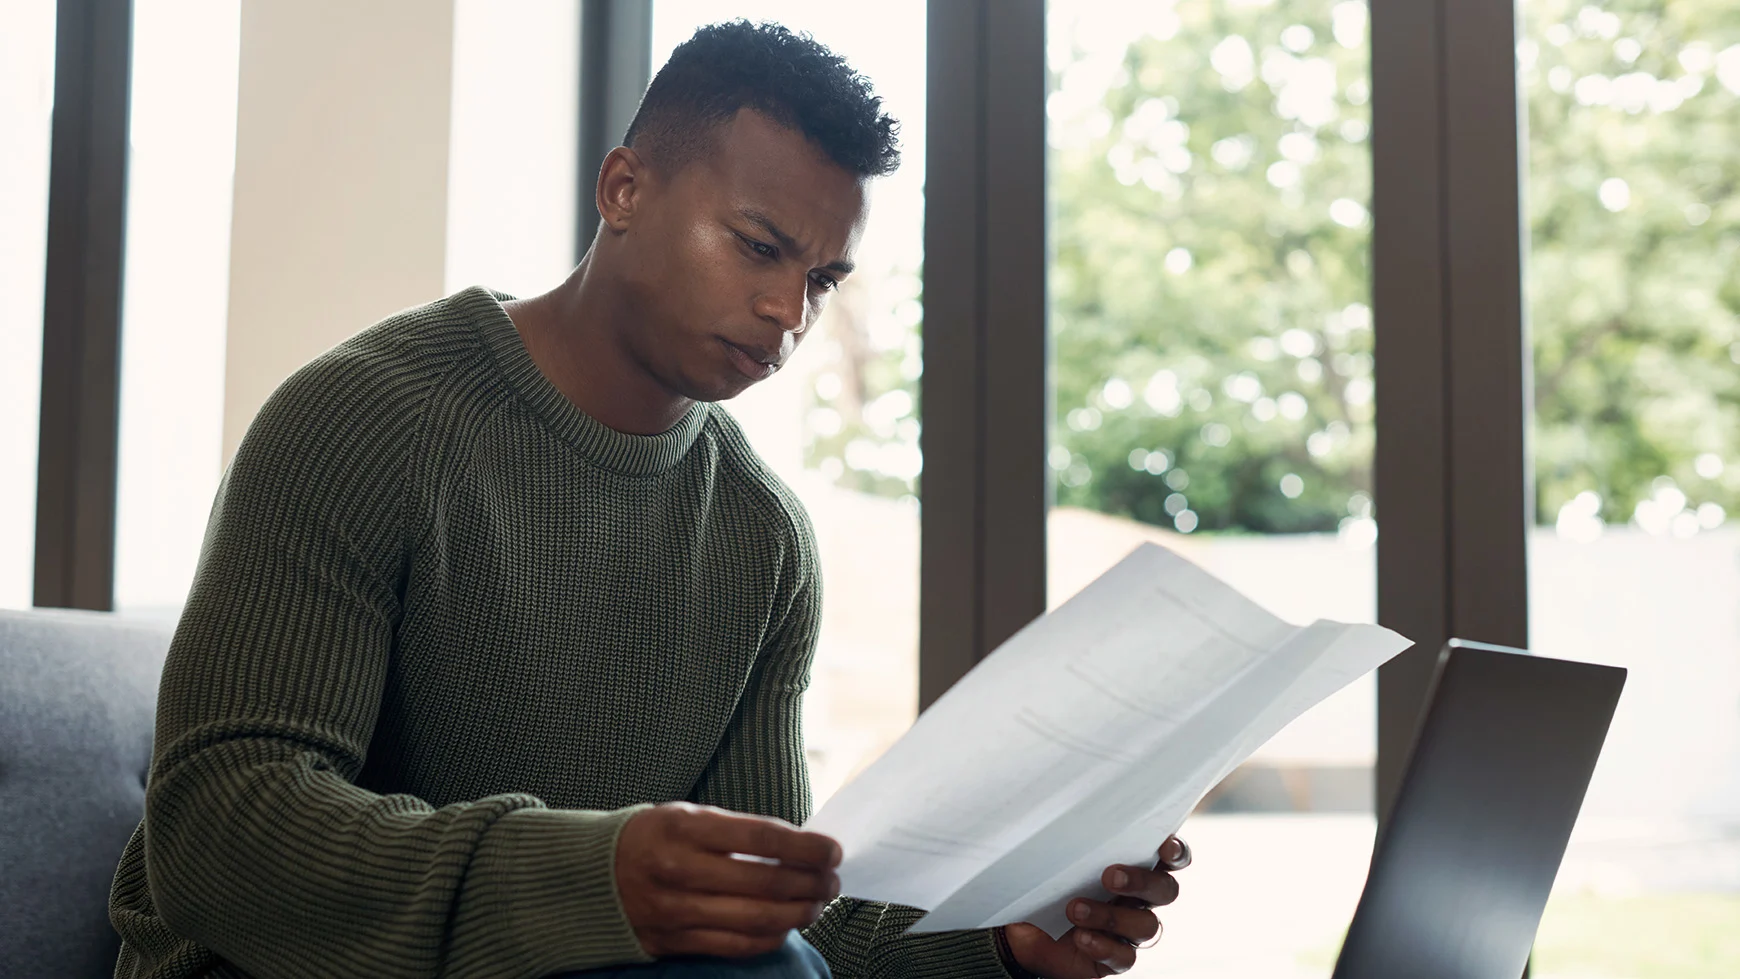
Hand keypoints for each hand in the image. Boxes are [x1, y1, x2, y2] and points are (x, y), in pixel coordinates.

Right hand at [615, 802, 842, 958]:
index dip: (806, 847)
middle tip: (832, 879)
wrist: (590, 876)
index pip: (762, 838)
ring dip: (799, 913)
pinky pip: (736, 946)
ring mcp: (677, 910)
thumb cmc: (651, 838)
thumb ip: (737, 830)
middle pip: (765, 883)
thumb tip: (799, 847)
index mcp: (685, 828)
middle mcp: (680, 870)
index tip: (832, 850)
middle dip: (811, 883)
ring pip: (756, 919)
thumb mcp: (686, 815)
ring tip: (817, 903)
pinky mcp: (675, 942)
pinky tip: (787, 926)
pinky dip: (771, 938)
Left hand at [1002, 836, 1191, 977]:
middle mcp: (1139, 899)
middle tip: (1110, 876)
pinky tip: (1081, 937)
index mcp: (1133, 866)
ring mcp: (1130, 931)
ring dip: (1111, 916)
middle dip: (1141, 882)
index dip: (1176, 852)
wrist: (1023, 931)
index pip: (1171, 857)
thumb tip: (1061, 806)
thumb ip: (1071, 839)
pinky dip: (1103, 946)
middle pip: (1165, 890)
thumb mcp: (1054, 859)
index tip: (1164, 846)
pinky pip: (1124, 957)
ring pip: (1144, 925)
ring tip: (1075, 909)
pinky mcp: (1115, 958)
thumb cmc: (1046, 885)